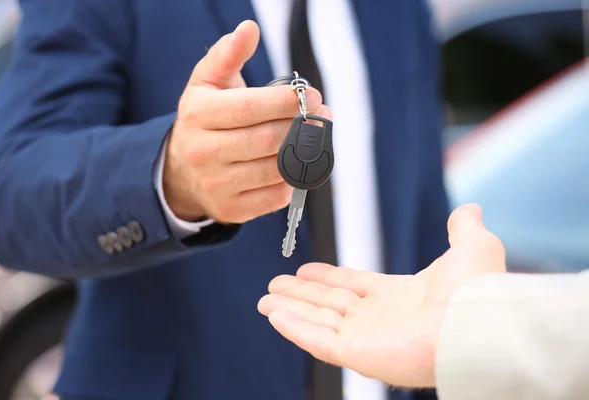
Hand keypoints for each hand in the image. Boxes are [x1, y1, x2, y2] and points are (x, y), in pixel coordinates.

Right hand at [163, 20, 330, 222]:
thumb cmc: (206, 120)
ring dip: (305, 153)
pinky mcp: (232, 210)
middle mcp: (203, 153)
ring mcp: (217, 186)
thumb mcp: (207, 84)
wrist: (181, 172)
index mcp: (198, 115)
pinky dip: (294, 179)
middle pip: (267, 141)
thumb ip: (228, 55)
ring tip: (316, 136)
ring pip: (276, 170)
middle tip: (321, 115)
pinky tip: (297, 163)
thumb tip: (249, 29)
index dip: (285, 102)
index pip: (248, 109)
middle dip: (302, 127)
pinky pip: (276, 196)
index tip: (312, 95)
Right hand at [258, 203, 505, 387]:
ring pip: (317, 320)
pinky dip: (293, 327)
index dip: (327, 277)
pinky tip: (274, 315)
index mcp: (400, 296)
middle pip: (329, 303)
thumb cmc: (478, 291)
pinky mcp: (356, 354)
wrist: (477, 325)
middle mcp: (380, 318)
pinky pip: (316, 340)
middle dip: (300, 294)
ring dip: (290, 309)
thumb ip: (463, 228)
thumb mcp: (472, 247)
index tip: (305, 270)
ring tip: (265, 299)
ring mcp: (366, 337)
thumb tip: (470, 210)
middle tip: (275, 284)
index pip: (353, 285)